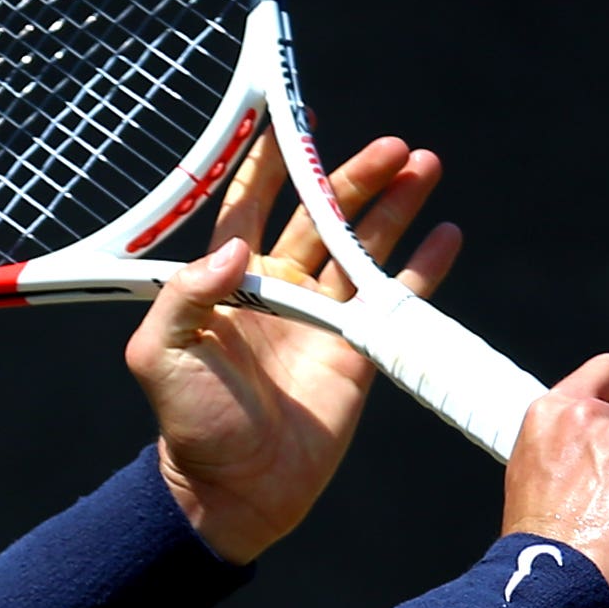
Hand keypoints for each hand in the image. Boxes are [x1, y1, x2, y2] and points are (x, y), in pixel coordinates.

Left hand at [125, 134, 462, 563]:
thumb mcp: (160, 355)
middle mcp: (278, 289)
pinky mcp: (358, 350)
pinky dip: (425, 267)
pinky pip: (397, 299)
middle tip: (393, 146)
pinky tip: (447, 234)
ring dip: (395, 207)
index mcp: (226, 281)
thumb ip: (187, 295)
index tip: (292, 116)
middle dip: (355, 177)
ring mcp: (321, 318)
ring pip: (363, 246)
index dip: (270, 161)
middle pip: (321, 215)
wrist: (234, 491)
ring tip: (426, 165)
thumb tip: (235, 248)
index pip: (248, 205)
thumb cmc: (189, 424)